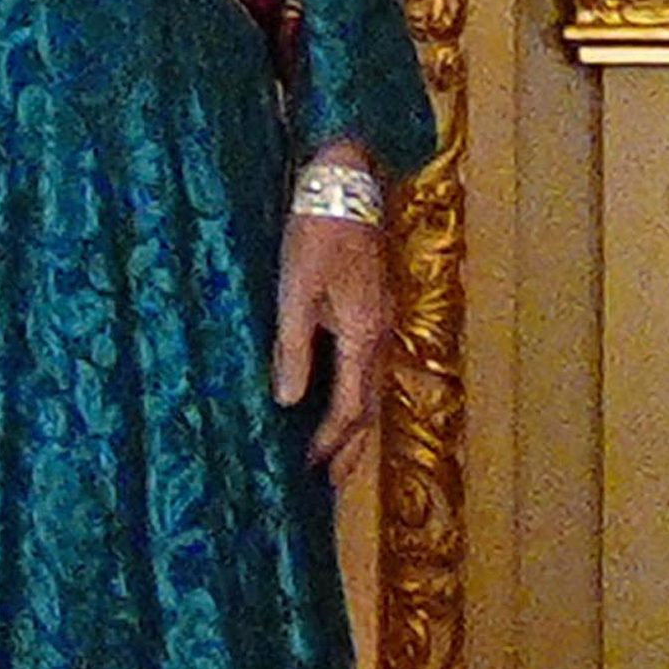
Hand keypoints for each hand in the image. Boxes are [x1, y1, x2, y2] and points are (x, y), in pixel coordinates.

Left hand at [274, 193, 392, 476]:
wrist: (347, 182)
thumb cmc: (318, 231)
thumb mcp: (296, 288)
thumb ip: (293, 347)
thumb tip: (289, 402)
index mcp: (363, 337)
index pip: (351, 409)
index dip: (329, 442)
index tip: (308, 469)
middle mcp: (380, 337)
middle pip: (370, 409)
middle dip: (350, 449)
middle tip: (331, 485)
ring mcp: (379, 323)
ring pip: (372, 390)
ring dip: (355, 427)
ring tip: (336, 456)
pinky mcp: (371, 309)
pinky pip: (366, 368)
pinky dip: (354, 396)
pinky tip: (337, 398)